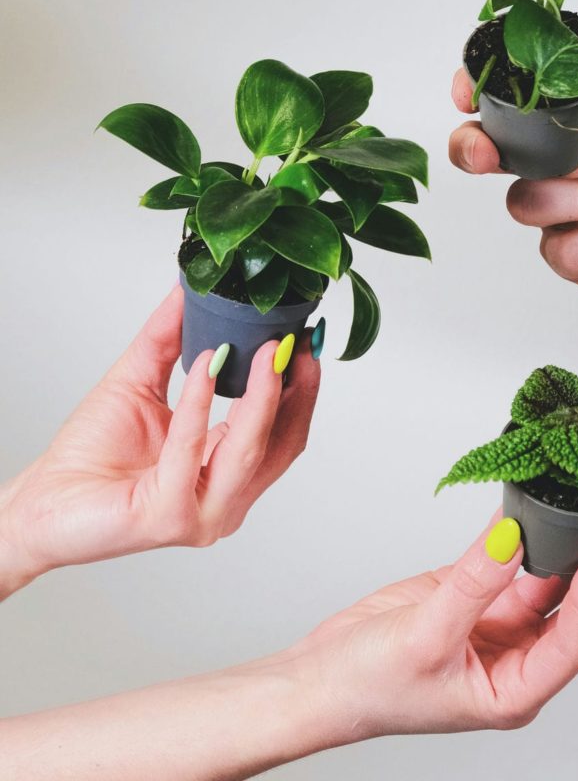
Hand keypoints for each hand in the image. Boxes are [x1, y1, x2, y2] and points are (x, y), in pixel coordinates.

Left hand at [0, 287, 319, 594]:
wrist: (41, 502)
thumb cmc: (89, 457)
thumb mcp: (140, 382)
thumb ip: (170, 339)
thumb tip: (191, 288)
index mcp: (228, 472)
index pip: (284, 432)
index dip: (301, 387)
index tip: (307, 339)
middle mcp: (226, 500)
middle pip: (282, 444)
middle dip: (297, 389)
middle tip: (297, 340)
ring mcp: (204, 514)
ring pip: (248, 449)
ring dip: (262, 393)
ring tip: (265, 348)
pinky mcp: (171, 518)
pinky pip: (192, 448)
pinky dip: (200, 401)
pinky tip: (205, 365)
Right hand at [0, 514, 577, 778]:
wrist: (322, 677)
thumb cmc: (368, 685)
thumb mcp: (423, 635)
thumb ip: (472, 583)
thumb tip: (513, 536)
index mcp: (516, 689)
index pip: (574, 639)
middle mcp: (517, 659)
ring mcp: (498, 625)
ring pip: (552, 581)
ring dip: (575, 545)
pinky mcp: (477, 598)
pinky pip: (513, 560)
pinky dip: (527, 532)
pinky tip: (539, 504)